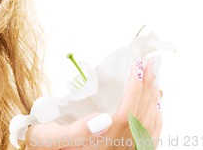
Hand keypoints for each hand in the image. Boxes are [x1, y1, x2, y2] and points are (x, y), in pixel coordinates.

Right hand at [24, 58, 162, 149]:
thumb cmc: (46, 146)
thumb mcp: (49, 137)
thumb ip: (75, 131)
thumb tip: (102, 119)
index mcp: (100, 145)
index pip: (126, 114)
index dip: (135, 88)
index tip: (136, 65)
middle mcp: (118, 149)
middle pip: (141, 116)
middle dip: (148, 86)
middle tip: (153, 61)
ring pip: (149, 124)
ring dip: (154, 97)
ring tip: (154, 74)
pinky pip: (150, 134)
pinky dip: (156, 114)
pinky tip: (156, 101)